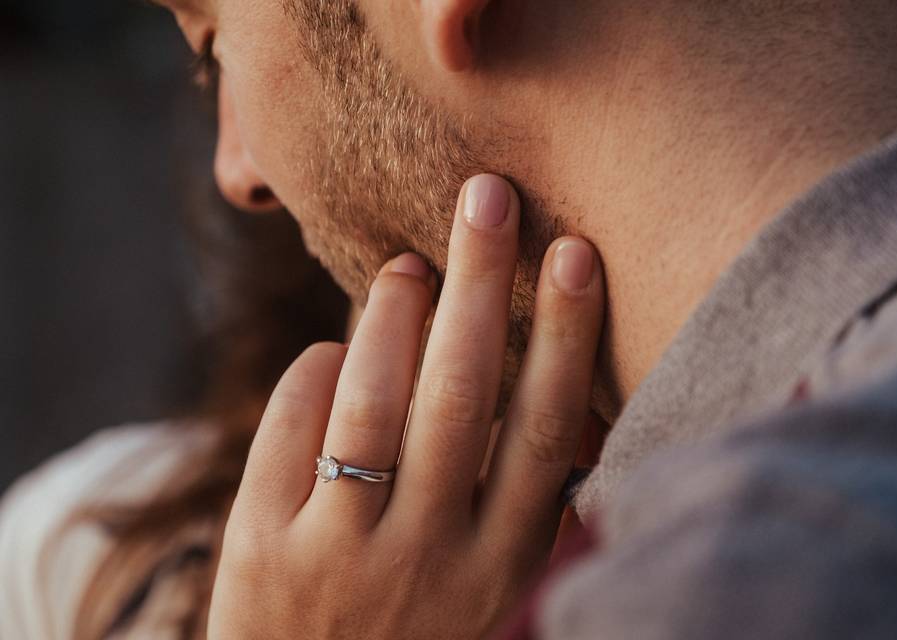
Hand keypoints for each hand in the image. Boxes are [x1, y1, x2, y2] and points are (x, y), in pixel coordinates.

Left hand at [208, 174, 604, 638]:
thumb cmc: (414, 628)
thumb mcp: (485, 583)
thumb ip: (516, 501)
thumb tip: (551, 378)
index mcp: (499, 564)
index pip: (543, 433)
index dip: (564, 336)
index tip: (574, 252)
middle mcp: (427, 558)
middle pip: (461, 397)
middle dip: (481, 285)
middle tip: (487, 196)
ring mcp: (341, 555)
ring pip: (370, 405)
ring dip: (392, 316)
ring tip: (408, 265)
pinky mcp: (262, 550)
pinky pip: (289, 432)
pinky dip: (315, 372)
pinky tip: (335, 351)